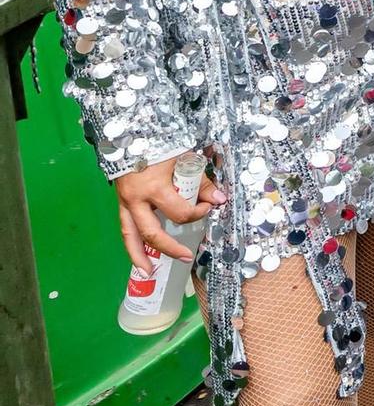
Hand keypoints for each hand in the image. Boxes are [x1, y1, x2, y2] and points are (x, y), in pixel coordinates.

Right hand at [111, 151, 226, 268]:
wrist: (131, 132)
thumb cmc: (160, 144)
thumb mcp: (185, 160)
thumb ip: (201, 181)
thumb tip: (220, 199)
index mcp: (155, 187)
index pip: (180, 212)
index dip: (198, 213)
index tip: (209, 206)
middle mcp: (136, 199)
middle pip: (152, 232)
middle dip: (169, 247)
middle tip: (185, 257)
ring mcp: (124, 202)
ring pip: (130, 235)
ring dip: (139, 256)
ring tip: (149, 272)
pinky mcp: (120, 202)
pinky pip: (125, 227)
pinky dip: (132, 243)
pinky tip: (140, 255)